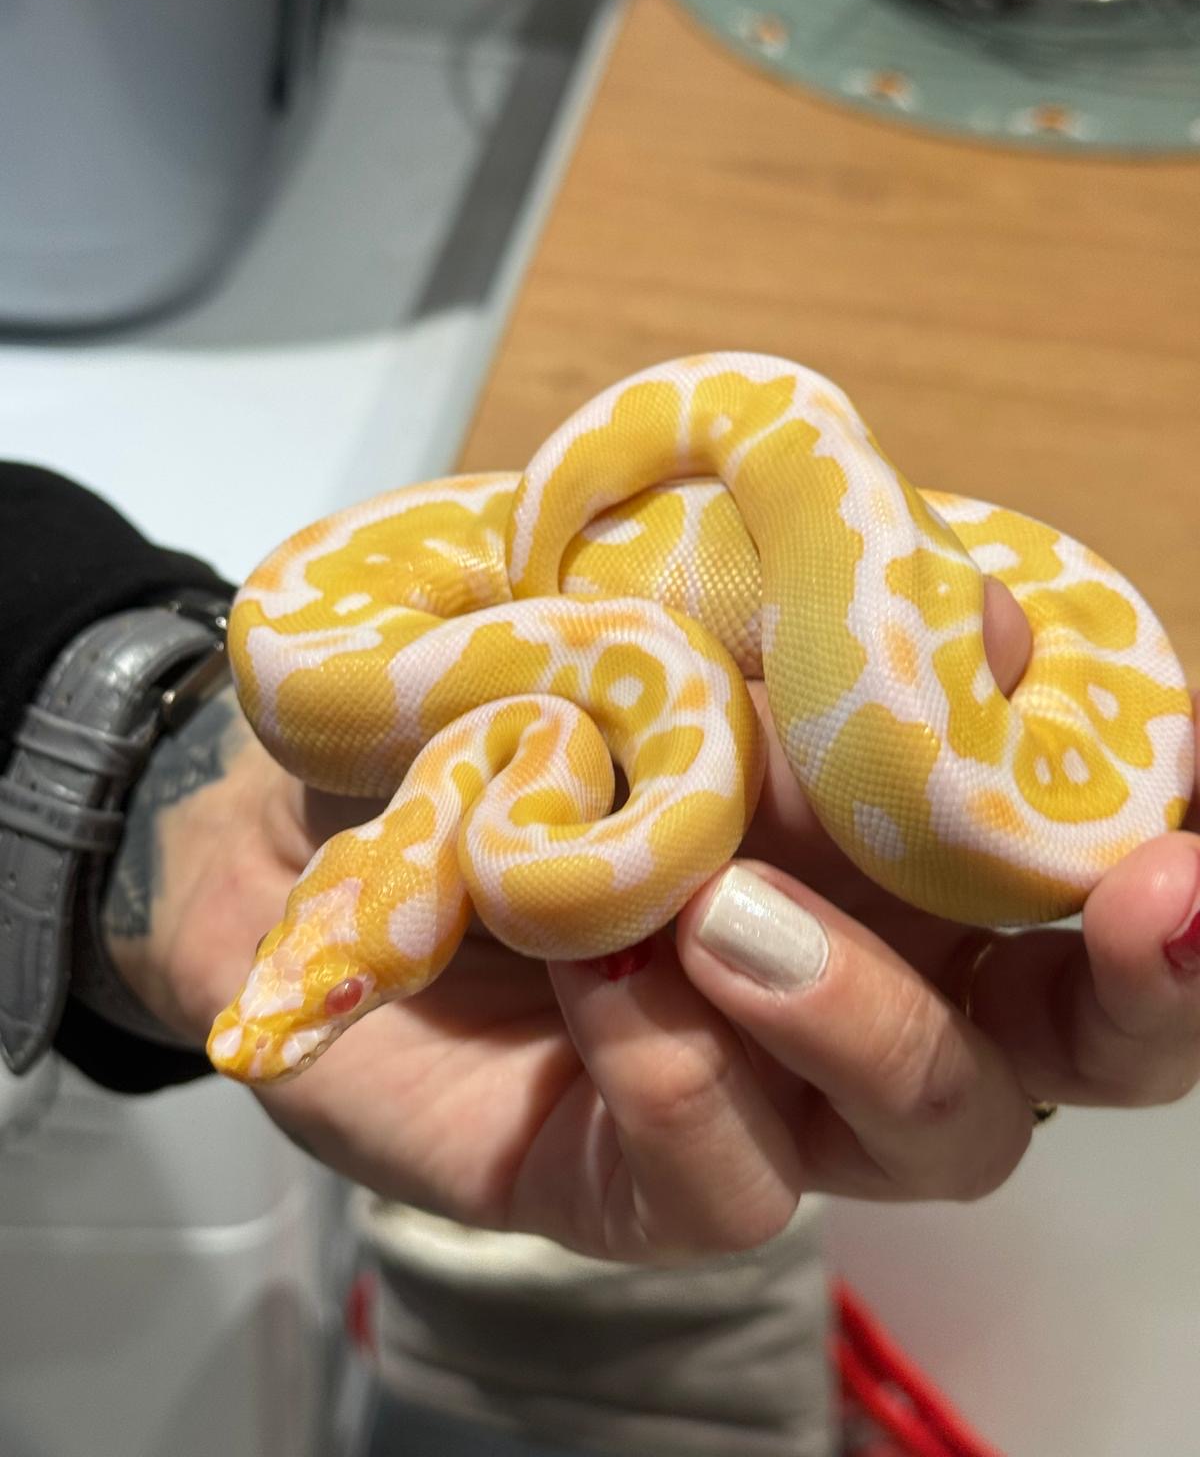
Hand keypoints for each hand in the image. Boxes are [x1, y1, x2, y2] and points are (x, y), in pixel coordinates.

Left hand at [102, 614, 1199, 1263]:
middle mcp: (875, 980)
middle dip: (1134, 991)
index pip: (1083, 889)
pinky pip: (726, 1170)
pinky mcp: (642, 1172)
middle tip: (1140, 901)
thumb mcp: (634, 603)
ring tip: (724, 905)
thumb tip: (999, 625)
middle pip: (1069, 1050)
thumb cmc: (494, 683)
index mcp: (904, 844)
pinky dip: (679, 1064)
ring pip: (932, 1124)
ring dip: (862, 1003)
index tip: (1193, 837)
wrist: (289, 799)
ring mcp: (768, 1091)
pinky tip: (592, 974)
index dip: (1167, 889)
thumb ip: (806, 615)